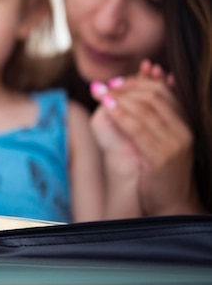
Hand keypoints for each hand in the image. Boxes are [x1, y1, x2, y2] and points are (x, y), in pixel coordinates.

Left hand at [91, 60, 200, 215]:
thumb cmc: (159, 171)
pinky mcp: (161, 157)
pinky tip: (106, 108)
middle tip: (106, 85)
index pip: (163, 91)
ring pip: (145, 109)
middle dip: (127, 87)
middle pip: (153, 96)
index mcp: (183, 124)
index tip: (116, 81)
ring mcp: (174, 144)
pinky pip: (138, 129)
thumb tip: (136, 90)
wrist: (171, 204)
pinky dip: (120, 115)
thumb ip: (149, 117)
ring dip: (119, 98)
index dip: (138, 82)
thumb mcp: (158, 140)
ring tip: (102, 93)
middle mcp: (182, 131)